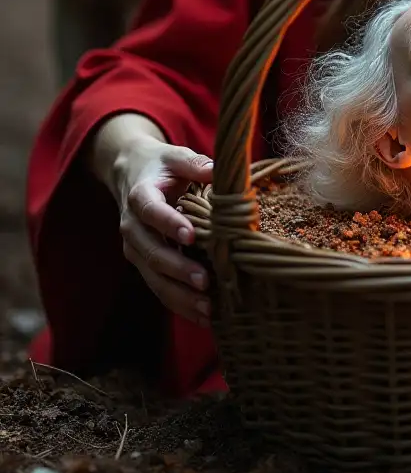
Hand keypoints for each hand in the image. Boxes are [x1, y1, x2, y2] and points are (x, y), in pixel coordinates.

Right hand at [88, 113, 214, 326]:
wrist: (130, 173)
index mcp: (140, 196)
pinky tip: (202, 317)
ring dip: (179, 294)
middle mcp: (132, 227)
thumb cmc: (161, 166)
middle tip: (204, 281)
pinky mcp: (144, 264)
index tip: (190, 236)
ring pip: (153, 276)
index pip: (150, 211)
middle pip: (150, 251)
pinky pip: (158, 287)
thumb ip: (195, 163)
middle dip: (177, 269)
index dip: (168, 223)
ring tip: (206, 308)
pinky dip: (179, 303)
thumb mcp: (176, 156)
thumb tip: (218, 170)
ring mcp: (136, 249)